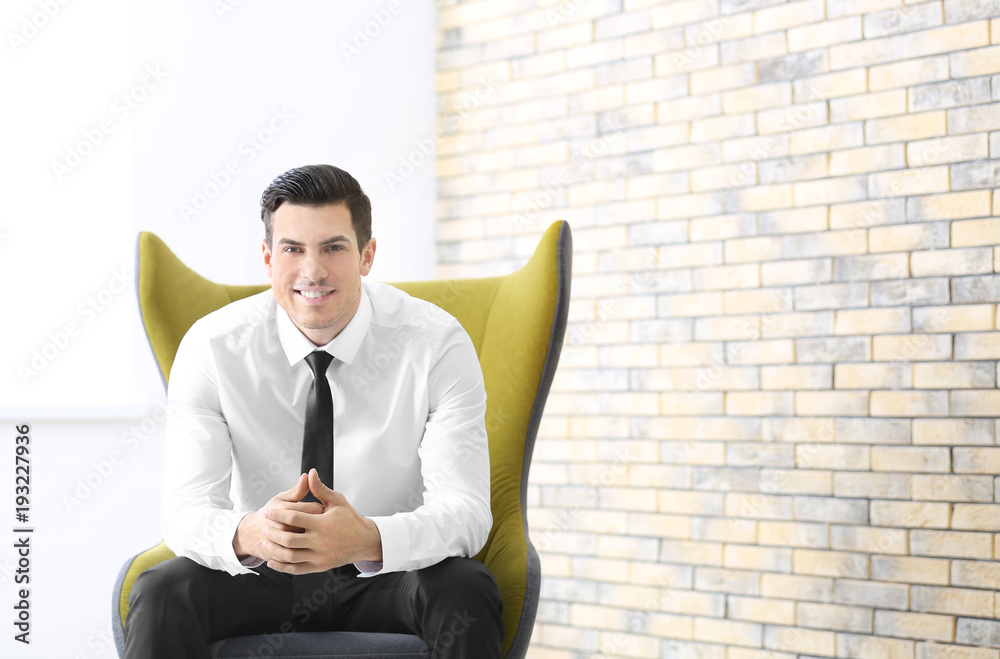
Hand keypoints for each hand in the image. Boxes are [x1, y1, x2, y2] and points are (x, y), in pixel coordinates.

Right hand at [232, 473, 323, 560]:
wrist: (251, 534)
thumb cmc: (269, 514)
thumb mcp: (281, 499)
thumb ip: (298, 489)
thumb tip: (309, 476)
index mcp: (286, 510)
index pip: (315, 509)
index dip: (322, 509)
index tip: (322, 510)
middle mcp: (285, 526)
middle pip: (313, 526)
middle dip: (319, 525)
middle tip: (319, 523)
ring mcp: (283, 542)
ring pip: (308, 543)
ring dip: (314, 539)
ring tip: (312, 534)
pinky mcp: (282, 555)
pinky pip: (300, 556)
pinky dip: (306, 552)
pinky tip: (307, 546)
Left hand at [261, 468, 382, 573]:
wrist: (364, 541)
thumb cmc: (349, 519)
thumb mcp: (337, 501)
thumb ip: (320, 489)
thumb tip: (310, 473)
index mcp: (323, 523)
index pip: (294, 517)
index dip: (278, 514)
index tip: (267, 511)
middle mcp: (321, 541)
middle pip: (289, 539)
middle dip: (273, 533)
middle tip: (264, 527)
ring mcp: (320, 556)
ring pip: (290, 556)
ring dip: (275, 550)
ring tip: (266, 542)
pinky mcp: (320, 567)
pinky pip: (296, 569)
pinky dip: (282, 567)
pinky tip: (273, 561)